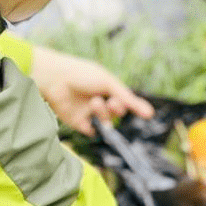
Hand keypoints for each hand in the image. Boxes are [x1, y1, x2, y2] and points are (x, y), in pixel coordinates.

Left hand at [30, 46, 151, 135]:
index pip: (124, 102)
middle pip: (116, 113)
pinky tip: (92, 119)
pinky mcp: (78, 123)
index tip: (127, 104)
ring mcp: (88, 113)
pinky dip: (96, 129)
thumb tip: (151, 113)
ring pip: (105, 122)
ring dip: (103, 113)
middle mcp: (99, 101)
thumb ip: (129, 99)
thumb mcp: (109, 83)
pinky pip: (93, 132)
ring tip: (94, 102)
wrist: (54, 78)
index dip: (127, 105)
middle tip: (111, 103)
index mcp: (106, 89)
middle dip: (115, 109)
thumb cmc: (81, 74)